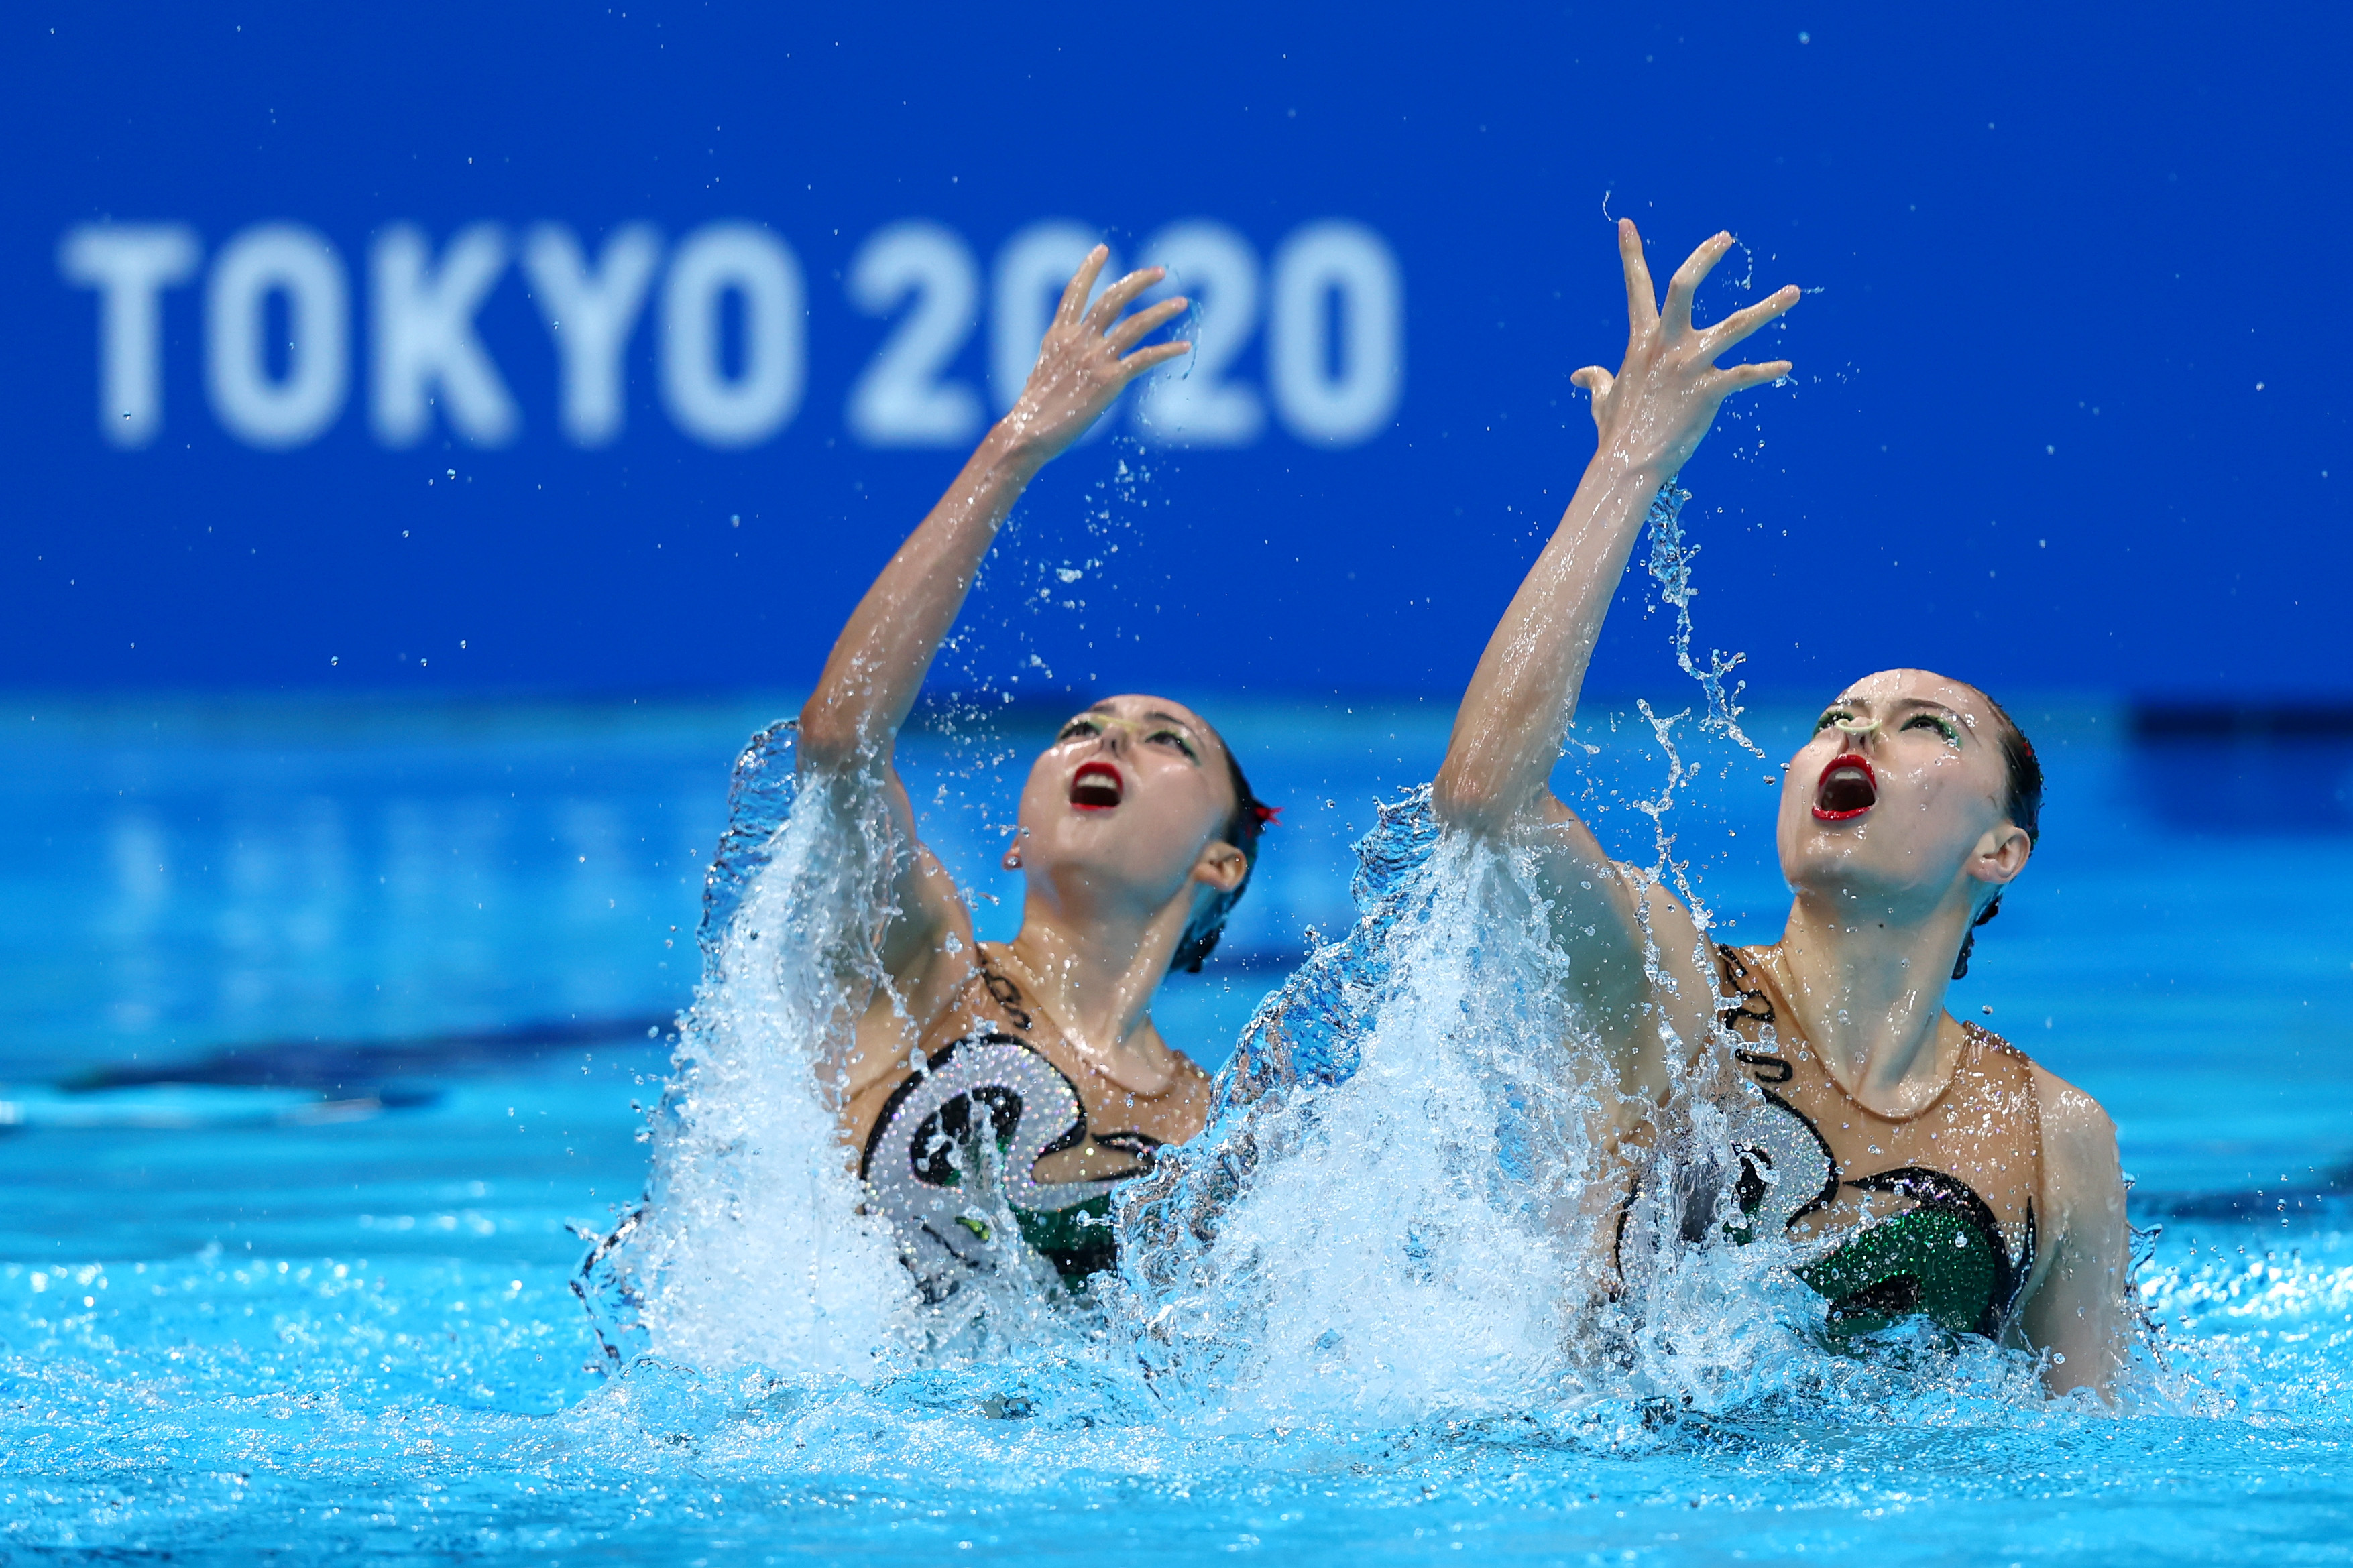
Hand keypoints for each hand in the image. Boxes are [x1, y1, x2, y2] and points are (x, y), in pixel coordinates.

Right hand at [997, 246, 1190, 463]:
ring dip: (1161, 311)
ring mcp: (1094, 358)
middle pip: (1112, 299)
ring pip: (1135, 324)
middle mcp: (1077, 340)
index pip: (1074, 293)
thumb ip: (1057, 361)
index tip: (1103, 249)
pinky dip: (1167, 351)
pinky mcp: (1110, 379)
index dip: (1089, 268)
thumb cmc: (1031, 413)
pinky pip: (1145, 358)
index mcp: (1057, 336)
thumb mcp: (1041, 374)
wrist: (1027, 433)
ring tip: (1181, 302)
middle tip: (1160, 272)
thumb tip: (1061, 364)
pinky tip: (1184, 347)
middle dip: (1138, 282)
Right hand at [1572, 220, 1798, 478]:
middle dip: (1705, 257)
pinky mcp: (1708, 391)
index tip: (1627, 223)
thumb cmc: (1615, 432)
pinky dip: (1767, 372)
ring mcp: (1689, 365)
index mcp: (1642, 341)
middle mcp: (1666, 345)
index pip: (1636, 288)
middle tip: (1727, 236)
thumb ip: (1596, 380)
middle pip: (1684, 285)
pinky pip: (1744, 376)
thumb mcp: (1602, 399)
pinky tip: (1786, 367)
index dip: (1629, 254)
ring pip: (1735, 326)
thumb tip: (1579, 375)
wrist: (1626, 463)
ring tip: (1793, 292)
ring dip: (1768, 308)